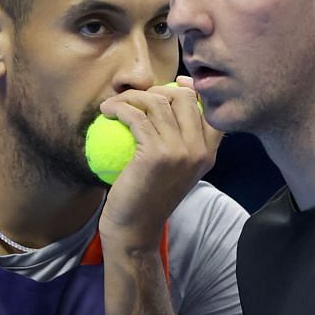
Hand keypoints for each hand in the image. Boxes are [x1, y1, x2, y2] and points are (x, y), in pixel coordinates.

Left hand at [97, 77, 220, 250]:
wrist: (135, 229)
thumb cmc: (148, 198)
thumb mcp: (174, 171)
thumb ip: (180, 144)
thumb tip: (171, 105)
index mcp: (208, 154)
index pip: (208, 109)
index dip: (192, 91)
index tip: (173, 84)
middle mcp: (200, 150)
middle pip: (185, 97)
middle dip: (160, 88)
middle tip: (137, 99)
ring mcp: (181, 151)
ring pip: (159, 102)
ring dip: (132, 96)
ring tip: (114, 104)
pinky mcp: (157, 153)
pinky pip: (136, 116)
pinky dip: (118, 108)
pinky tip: (106, 111)